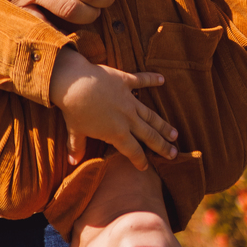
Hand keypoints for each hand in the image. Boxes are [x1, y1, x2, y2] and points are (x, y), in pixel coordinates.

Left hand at [50, 48, 178, 168]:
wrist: (73, 82)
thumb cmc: (73, 109)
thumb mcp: (75, 131)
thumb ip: (76, 147)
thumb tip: (71, 162)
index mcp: (116, 133)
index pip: (133, 151)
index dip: (140, 160)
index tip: (146, 167)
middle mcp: (127, 118)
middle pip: (149, 136)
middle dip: (162, 146)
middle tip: (174, 153)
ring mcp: (128, 99)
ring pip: (150, 115)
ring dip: (163, 125)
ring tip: (175, 133)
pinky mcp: (125, 81)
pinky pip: (142, 80)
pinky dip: (152, 79)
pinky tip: (162, 80)